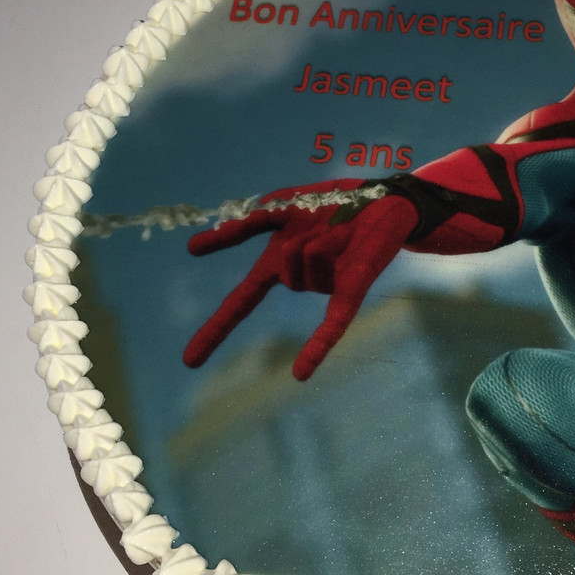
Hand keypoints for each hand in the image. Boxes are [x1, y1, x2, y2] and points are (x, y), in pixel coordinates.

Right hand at [183, 179, 417, 379]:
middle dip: (300, 239)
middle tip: (327, 223)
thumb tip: (199, 243)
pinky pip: (332, 324)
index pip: (240, 303)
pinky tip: (299, 374)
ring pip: (306, 268)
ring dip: (324, 238)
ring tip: (345, 228)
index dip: (215, 330)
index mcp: (279, 261)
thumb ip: (248, 220)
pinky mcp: (352, 292)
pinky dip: (316, 347)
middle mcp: (300, 279)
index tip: (189, 361)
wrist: (385, 200)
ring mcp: (326, 287)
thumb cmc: (335, 202)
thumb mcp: (285, 203)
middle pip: (284, 269)